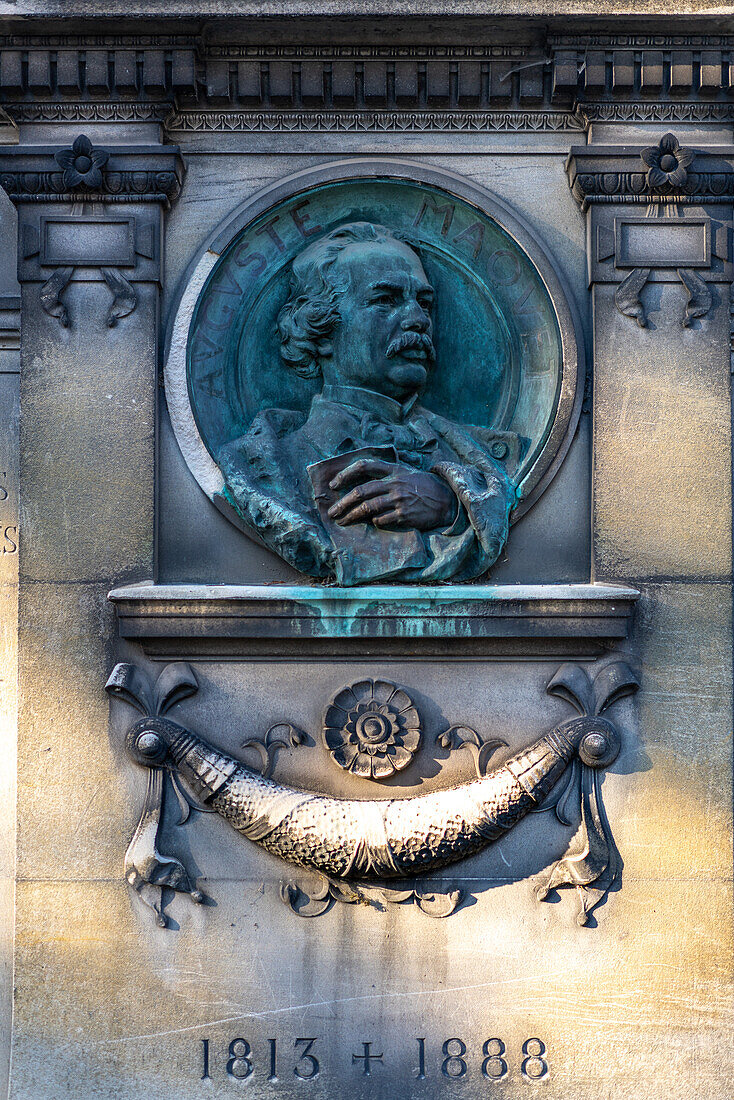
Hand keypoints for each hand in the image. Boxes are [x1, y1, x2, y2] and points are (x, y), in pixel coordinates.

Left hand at [327, 458, 455, 530]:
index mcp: (393, 470)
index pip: (364, 466)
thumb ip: (386, 473)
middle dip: (343, 503)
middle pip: (360, 492)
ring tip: (342, 521)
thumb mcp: (406, 472)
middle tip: (332, 512)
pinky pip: (381, 520)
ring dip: (352, 516)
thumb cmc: (423, 486)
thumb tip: (361, 481)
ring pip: (367, 508)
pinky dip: (373, 522)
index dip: (345, 474)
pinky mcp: (404, 516)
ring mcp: (398, 500)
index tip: (333, 485)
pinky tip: (371, 523)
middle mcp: (394, 484)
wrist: (446, 500)